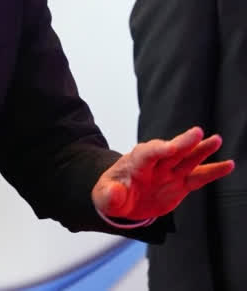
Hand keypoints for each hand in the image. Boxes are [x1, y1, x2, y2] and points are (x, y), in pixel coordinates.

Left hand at [92, 126, 234, 220]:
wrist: (121, 200)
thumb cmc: (111, 195)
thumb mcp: (104, 198)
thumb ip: (109, 195)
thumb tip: (114, 193)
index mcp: (134, 164)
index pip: (146, 154)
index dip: (158, 149)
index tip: (171, 147)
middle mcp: (154, 164)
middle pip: (170, 151)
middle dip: (183, 142)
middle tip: (198, 132)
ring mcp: (169, 173)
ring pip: (187, 159)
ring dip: (201, 150)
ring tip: (216, 140)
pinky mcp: (180, 183)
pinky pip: (198, 177)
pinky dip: (212, 171)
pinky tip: (228, 165)